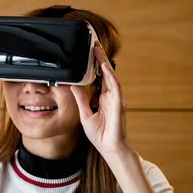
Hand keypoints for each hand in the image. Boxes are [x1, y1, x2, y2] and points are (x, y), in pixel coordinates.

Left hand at [70, 42, 131, 157]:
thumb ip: (81, 99)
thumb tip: (73, 86)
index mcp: (103, 98)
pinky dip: (110, 76)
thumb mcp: (84, 114)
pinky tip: (105, 66)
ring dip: (104, 62)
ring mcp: (115, 99)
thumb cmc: (99, 134)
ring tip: (97, 50)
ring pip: (111, 76)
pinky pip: (115, 86)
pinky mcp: (118, 104)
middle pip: (105, 73)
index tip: (89, 54)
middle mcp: (110, 96)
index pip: (99, 78)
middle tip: (93, 44)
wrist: (109, 148)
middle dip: (100, 58)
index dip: (94, 66)